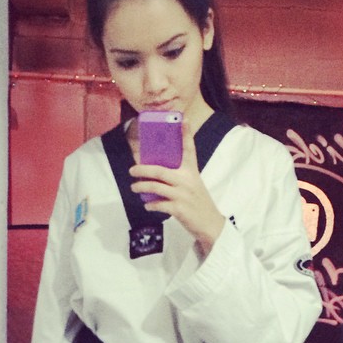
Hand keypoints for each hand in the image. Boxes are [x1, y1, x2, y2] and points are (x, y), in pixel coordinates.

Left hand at [130, 121, 224, 255]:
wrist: (210, 224)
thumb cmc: (197, 202)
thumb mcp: (192, 184)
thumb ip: (178, 176)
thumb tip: (154, 171)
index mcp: (192, 172)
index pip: (189, 149)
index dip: (186, 134)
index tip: (183, 118)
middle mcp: (188, 181)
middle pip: (161, 171)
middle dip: (143, 169)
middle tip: (132, 170)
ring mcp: (183, 195)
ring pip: (157, 187)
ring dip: (142, 187)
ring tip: (135, 188)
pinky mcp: (179, 209)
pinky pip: (159, 204)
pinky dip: (151, 204)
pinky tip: (147, 205)